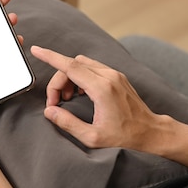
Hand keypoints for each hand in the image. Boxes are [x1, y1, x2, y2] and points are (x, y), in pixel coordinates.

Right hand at [30, 45, 167, 149]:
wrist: (151, 132)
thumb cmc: (124, 136)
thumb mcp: (93, 137)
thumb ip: (68, 123)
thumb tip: (49, 111)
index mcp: (102, 88)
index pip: (71, 66)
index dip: (51, 57)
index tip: (36, 50)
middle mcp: (109, 76)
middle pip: (73, 65)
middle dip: (59, 80)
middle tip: (55, 103)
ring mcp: (114, 74)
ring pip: (82, 63)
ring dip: (69, 77)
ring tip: (67, 99)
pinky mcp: (117, 77)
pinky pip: (92, 67)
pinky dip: (80, 76)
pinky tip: (79, 94)